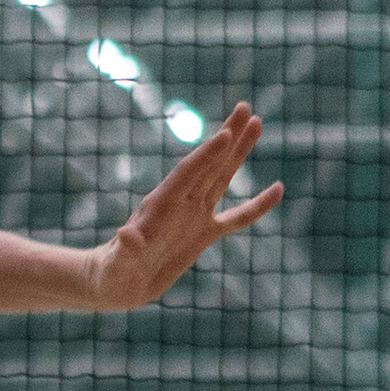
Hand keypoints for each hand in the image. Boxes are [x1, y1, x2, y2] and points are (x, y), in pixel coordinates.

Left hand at [85, 106, 280, 312]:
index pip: (187, 174)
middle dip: (227, 136)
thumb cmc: (112, 273)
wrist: (116, 283)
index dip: (205, 156)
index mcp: (160, 205)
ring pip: (223, 177)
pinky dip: (257, 205)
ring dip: (239, 152)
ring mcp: (194, 215)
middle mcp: (180, 203)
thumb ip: (125, 249)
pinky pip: (237, 218)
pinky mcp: (204, 234)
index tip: (225, 134)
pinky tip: (278, 189)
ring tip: (256, 123)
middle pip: (209, 164)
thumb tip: (128, 236)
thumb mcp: (117, 263)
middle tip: (245, 107)